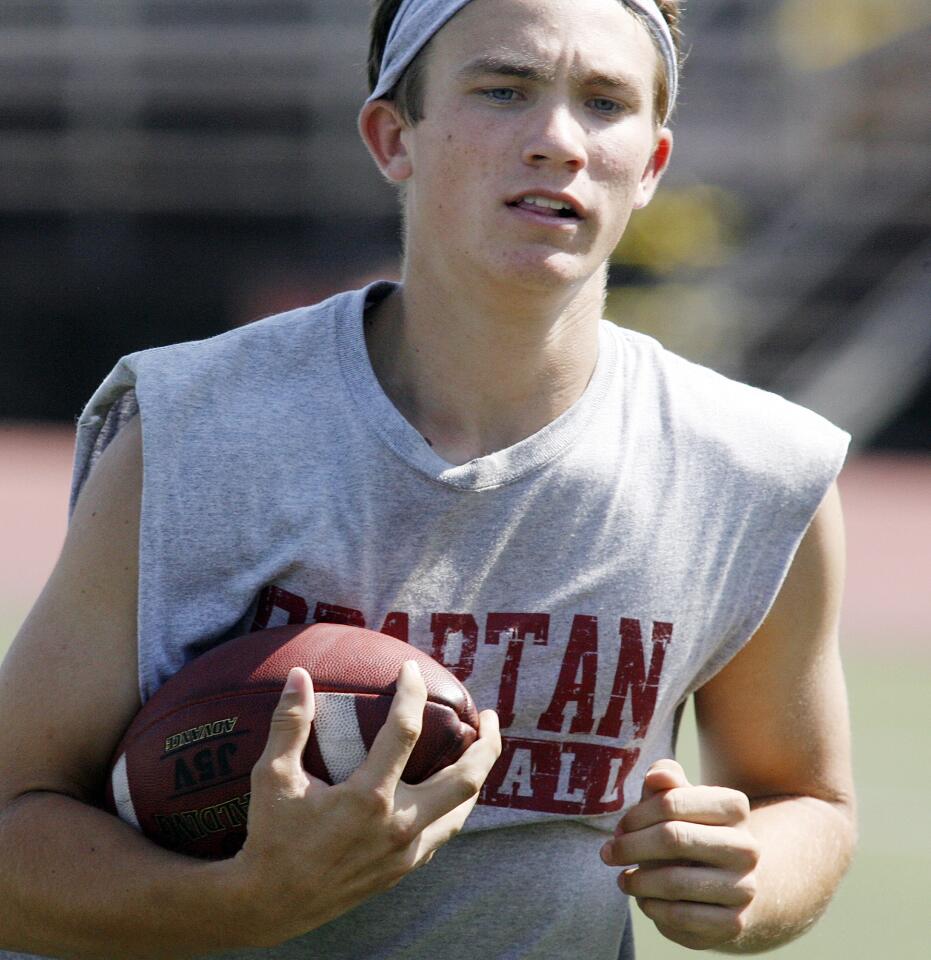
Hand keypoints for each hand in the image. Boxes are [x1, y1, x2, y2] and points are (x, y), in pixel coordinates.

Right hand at [233, 661, 501, 946]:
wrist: (272, 904)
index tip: (412, 670)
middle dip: (486, 744)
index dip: (411, 693)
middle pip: (465, 779)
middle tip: (490, 716)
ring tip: (479, 750)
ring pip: (462, 810)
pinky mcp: (403, 869)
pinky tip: (446, 792)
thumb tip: (298, 674)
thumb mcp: (273, 776)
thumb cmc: (272, 837)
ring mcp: (405, 851)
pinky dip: (454, 806)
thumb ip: (289, 723)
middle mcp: (397, 825)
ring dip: (477, 776)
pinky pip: (442, 833)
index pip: (405, 732)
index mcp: (368, 798)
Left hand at [600, 759, 759, 949]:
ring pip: (674, 882)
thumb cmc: (689, 831)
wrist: (725, 883)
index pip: (671, 802)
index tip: (620, 827)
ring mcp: (744, 887)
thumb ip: (665, 779)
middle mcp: (746, 847)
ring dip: (637, 882)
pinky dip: (653, 908)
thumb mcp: (677, 800)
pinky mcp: (733, 923)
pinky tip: (645, 900)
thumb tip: (656, 776)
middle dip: (630, 846)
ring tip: (623, 880)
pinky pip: (681, 917)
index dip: (637, 815)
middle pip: (672, 838)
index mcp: (734, 806)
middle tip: (608, 853)